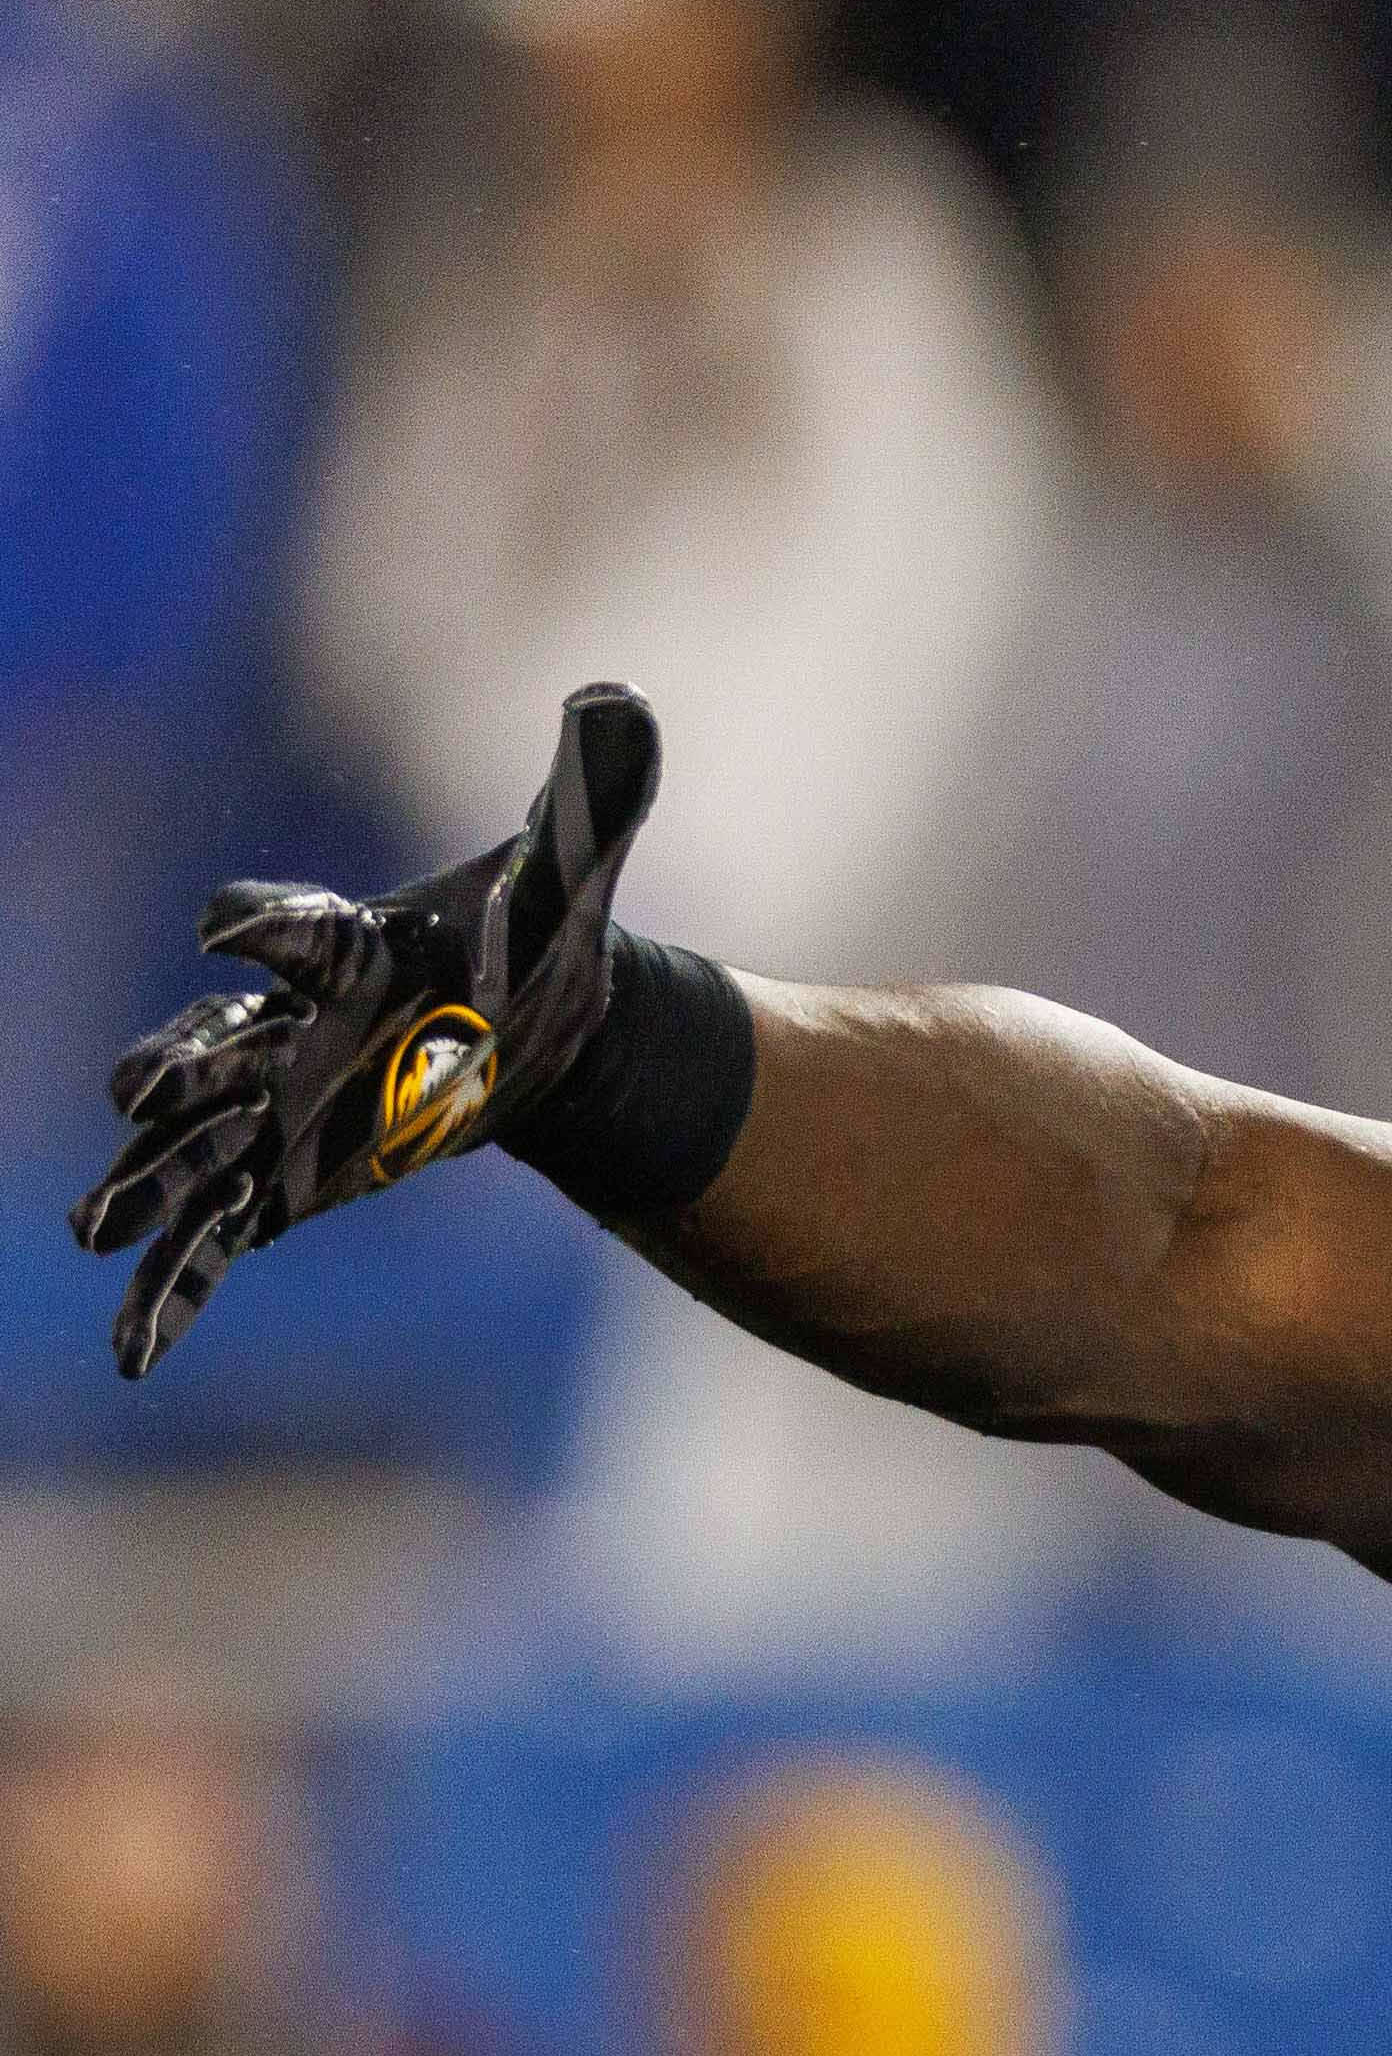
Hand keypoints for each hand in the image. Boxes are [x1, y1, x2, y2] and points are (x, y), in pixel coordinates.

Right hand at [74, 683, 666, 1374]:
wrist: (533, 1029)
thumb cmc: (529, 944)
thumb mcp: (569, 872)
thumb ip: (592, 793)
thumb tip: (628, 699)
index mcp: (347, 949)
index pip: (289, 925)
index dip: (264, 920)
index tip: (232, 924)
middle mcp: (288, 1028)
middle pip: (211, 1044)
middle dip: (176, 1067)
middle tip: (148, 1088)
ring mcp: (275, 1110)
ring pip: (190, 1148)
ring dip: (146, 1182)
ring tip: (99, 1225)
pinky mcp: (288, 1181)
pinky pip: (219, 1242)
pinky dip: (178, 1293)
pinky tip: (139, 1356)